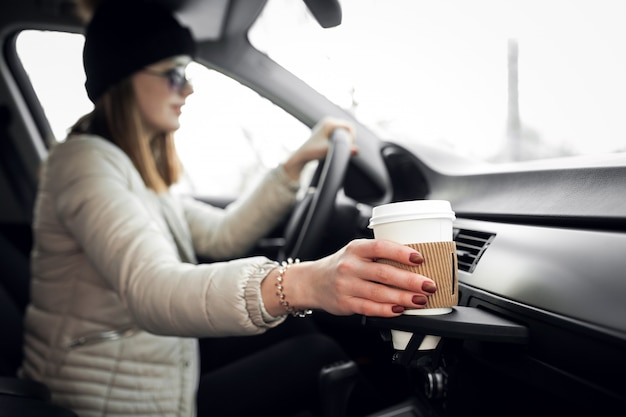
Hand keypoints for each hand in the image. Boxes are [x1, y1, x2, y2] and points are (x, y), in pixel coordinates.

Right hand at [263, 239, 437, 317]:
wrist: (312, 282)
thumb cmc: (341, 265)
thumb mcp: (356, 252)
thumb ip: (379, 255)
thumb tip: (415, 262)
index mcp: (356, 248)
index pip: (381, 247)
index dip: (401, 252)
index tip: (420, 258)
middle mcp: (350, 266)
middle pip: (384, 273)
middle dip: (410, 280)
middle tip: (428, 285)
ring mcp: (346, 285)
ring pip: (379, 293)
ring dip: (403, 298)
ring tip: (420, 300)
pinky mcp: (346, 303)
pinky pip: (370, 308)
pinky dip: (387, 310)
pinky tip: (400, 310)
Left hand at [283, 117, 356, 180]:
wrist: (302, 155)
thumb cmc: (313, 152)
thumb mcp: (330, 151)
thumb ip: (344, 150)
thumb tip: (357, 150)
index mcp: (329, 123)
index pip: (349, 126)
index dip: (353, 137)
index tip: (350, 147)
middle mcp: (328, 121)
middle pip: (347, 127)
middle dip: (349, 138)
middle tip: (346, 149)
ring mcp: (326, 124)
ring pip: (343, 130)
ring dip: (345, 138)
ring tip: (342, 148)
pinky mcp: (326, 129)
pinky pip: (338, 131)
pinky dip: (341, 138)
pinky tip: (337, 146)